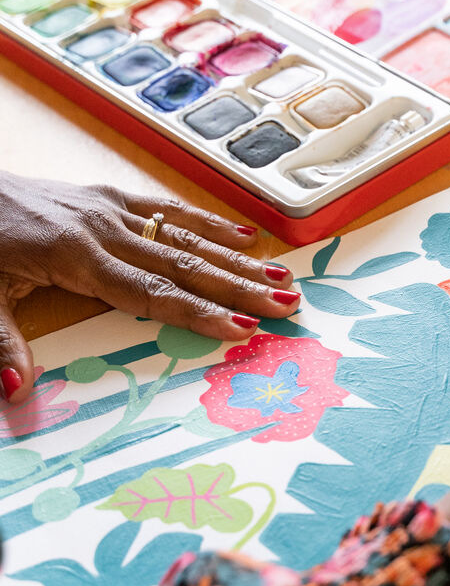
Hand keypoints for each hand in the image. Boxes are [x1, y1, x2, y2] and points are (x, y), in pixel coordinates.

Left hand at [0, 171, 299, 402]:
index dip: (199, 313)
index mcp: (77, 258)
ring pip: (185, 238)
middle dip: (239, 287)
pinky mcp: (109, 194)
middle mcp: (104, 230)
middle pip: (184, 266)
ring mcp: (111, 209)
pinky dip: (208, 221)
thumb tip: (17, 392)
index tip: (241, 328)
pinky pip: (167, 208)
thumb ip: (1, 341)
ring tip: (280, 275)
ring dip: (236, 258)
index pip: (151, 293)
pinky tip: (244, 233)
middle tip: (285, 303)